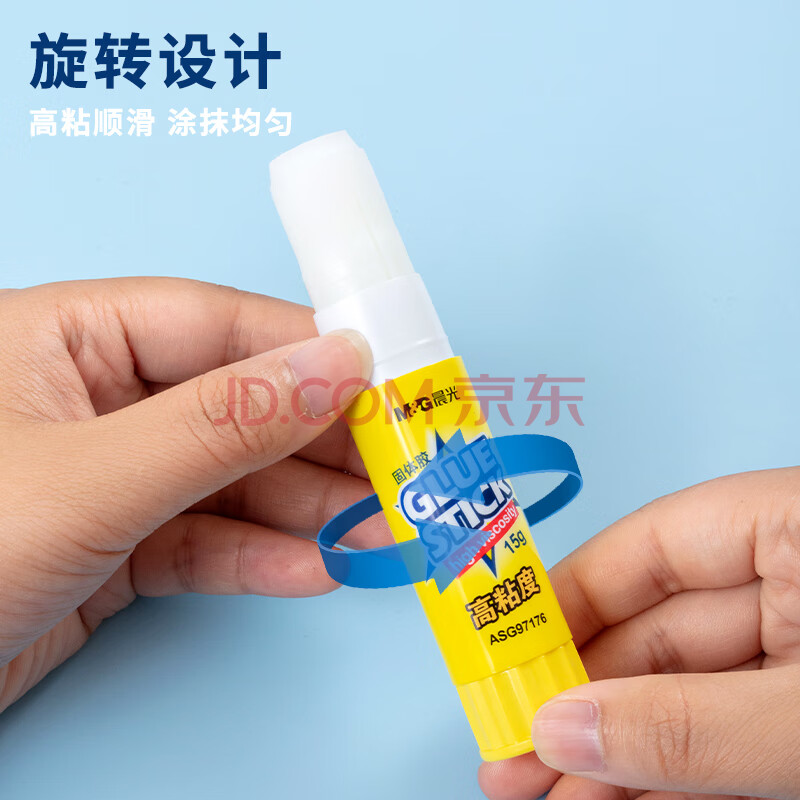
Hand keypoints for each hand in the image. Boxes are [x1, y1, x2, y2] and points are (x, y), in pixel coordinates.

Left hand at [0, 277, 378, 711]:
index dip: (306, 347)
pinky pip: (204, 540)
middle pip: (238, 402)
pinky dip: (259, 557)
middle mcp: (96, 397)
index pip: (216, 323)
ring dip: (306, 509)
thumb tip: (335, 366)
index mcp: (69, 337)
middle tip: (400, 467)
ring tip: (377, 531)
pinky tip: (315, 569)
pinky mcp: (116, 545)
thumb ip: (222, 422)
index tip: (385, 376)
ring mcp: (110, 473)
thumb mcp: (92, 475)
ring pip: (230, 478)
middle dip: (320, 442)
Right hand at [479, 469, 799, 799]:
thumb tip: (564, 729)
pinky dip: (680, 771)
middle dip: (585, 700)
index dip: (570, 600)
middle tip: (517, 750)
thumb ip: (688, 722)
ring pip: (690, 692)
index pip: (650, 546)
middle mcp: (792, 576)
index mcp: (791, 525)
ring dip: (621, 749)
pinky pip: (731, 734)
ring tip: (552, 793)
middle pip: (658, 631)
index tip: (510, 653)